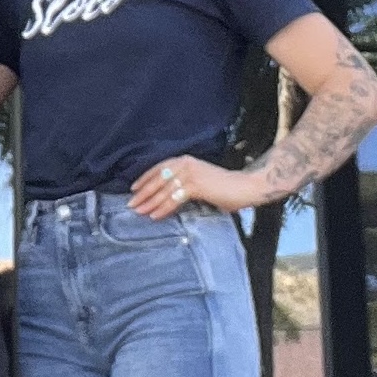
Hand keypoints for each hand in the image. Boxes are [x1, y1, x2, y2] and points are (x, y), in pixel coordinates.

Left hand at [129, 155, 267, 216]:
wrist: (246, 186)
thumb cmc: (226, 187)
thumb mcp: (201, 182)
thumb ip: (185, 185)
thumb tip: (169, 196)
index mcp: (186, 160)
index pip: (159, 168)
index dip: (145, 178)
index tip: (133, 188)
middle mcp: (185, 163)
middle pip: (158, 179)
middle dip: (143, 192)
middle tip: (131, 204)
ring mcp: (190, 173)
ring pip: (163, 190)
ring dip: (149, 202)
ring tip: (139, 211)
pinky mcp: (196, 185)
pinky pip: (174, 199)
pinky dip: (163, 208)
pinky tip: (155, 215)